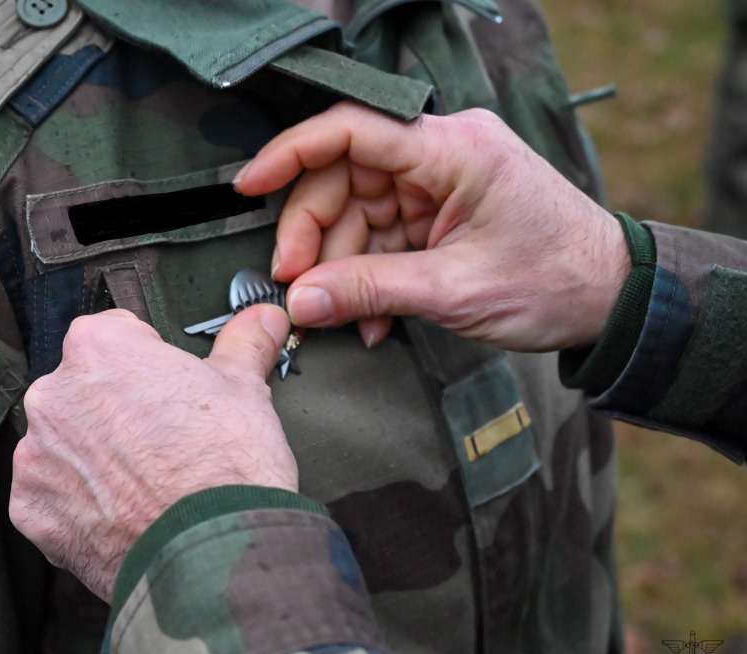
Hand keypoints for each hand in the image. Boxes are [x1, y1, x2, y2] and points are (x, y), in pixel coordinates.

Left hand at [9, 306, 297, 601]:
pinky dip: (79, 504)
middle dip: (118, 411)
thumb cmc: (227, 468)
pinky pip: (52, 496)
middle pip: (85, 391)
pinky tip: (122, 513)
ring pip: (66, 445)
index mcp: (98, 348)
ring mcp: (36, 456)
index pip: (116, 335)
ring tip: (147, 483)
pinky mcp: (31, 510)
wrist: (214, 555)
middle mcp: (54, 395)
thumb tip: (263, 319)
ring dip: (95, 458)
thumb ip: (244, 344)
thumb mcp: (245, 390)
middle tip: (165, 442)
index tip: (172, 391)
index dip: (151, 362)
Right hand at [233, 103, 629, 351]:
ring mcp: (441, 182)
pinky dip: (370, 275)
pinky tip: (371, 316)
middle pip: (345, 176)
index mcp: (454, 149)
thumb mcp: (454, 290)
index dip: (291, 153)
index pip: (352, 129)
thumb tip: (300, 301)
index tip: (249, 184)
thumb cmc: (556, 280)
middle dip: (314, 234)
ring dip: (343, 268)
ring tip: (343, 317)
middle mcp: (443, 153)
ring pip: (357, 210)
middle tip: (296, 285)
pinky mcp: (441, 210)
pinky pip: (382, 235)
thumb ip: (369, 291)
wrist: (610, 300)